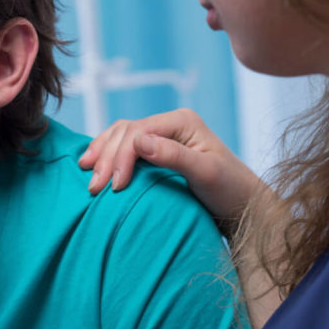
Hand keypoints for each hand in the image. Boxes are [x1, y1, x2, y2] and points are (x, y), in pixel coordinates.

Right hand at [78, 108, 263, 225]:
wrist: (243, 207)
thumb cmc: (231, 191)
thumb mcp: (206, 173)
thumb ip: (174, 156)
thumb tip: (139, 142)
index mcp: (181, 121)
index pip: (138, 131)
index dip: (121, 156)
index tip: (114, 186)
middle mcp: (170, 124)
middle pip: (125, 132)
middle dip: (105, 157)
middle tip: (94, 187)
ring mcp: (162, 136)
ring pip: (120, 136)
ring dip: (101, 153)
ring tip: (84, 172)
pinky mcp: (157, 152)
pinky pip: (124, 148)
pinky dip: (107, 156)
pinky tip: (95, 167)